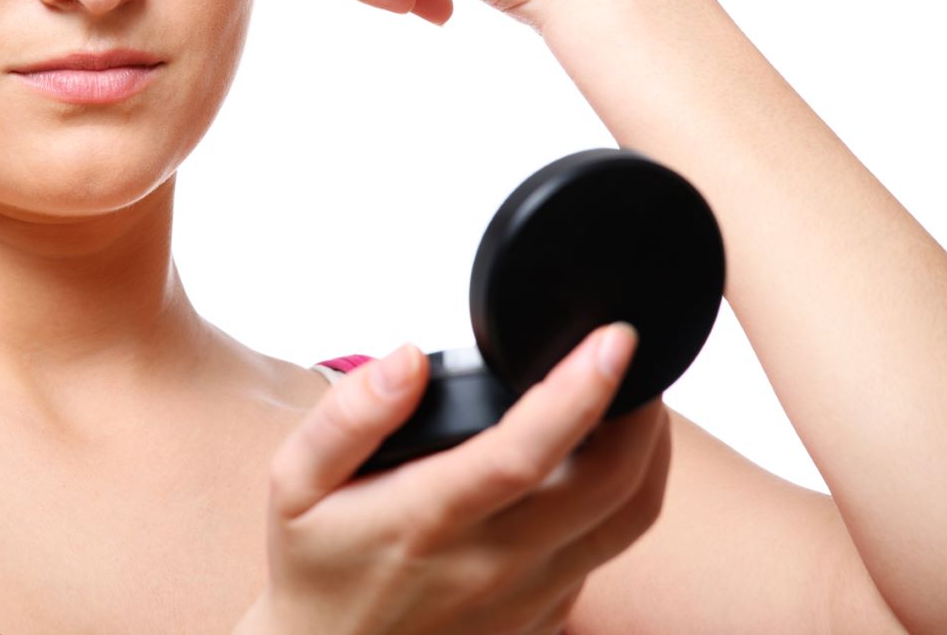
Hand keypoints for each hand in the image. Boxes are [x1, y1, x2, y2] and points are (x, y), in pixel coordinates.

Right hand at [235, 328, 669, 634]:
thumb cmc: (316, 561)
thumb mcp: (296, 481)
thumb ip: (349, 415)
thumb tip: (409, 359)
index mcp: (427, 520)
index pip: (524, 454)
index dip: (580, 392)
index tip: (612, 339)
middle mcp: (490, 566)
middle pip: (609, 487)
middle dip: (642, 412)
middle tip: (631, 353)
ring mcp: (527, 600)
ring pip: (628, 523)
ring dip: (650, 454)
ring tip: (635, 397)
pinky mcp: (546, 617)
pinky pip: (608, 552)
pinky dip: (623, 496)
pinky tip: (597, 459)